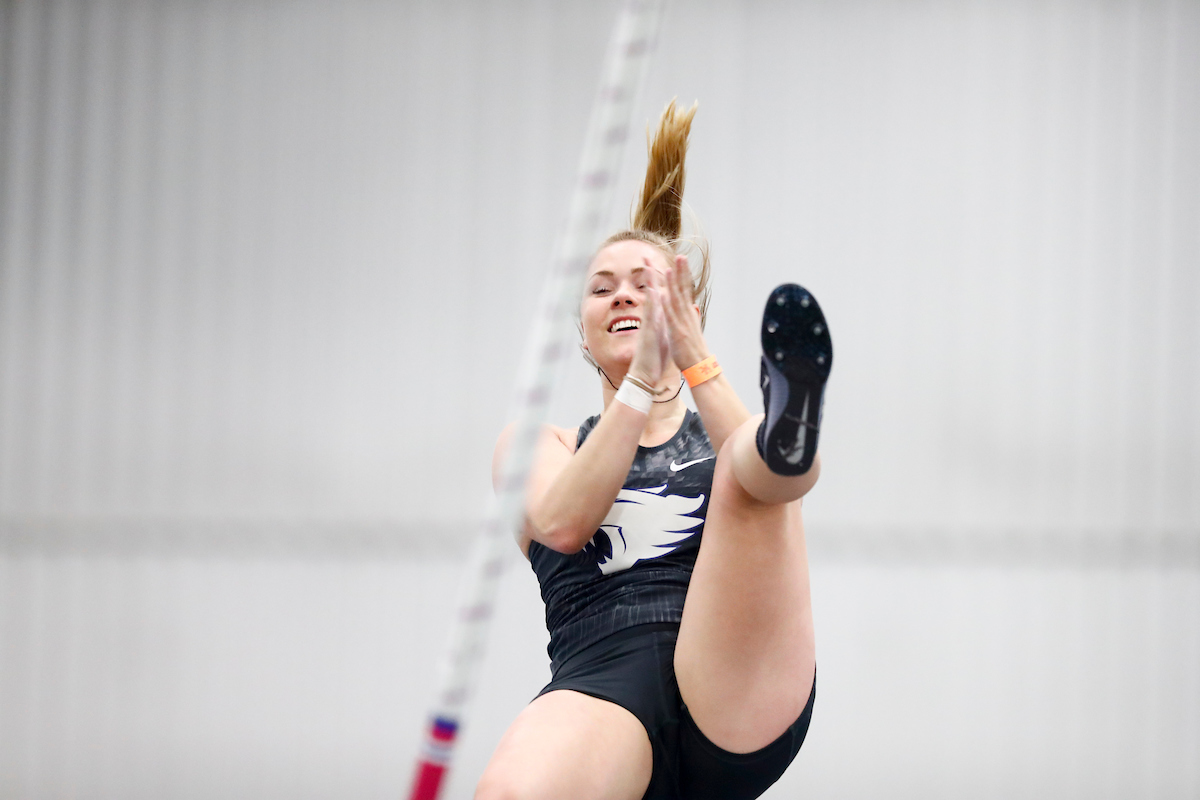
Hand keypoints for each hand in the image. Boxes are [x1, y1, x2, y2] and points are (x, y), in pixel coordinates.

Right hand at [627, 260, 669, 386]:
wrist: (646, 374)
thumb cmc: (654, 358)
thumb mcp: (662, 337)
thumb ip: (663, 325)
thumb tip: (666, 316)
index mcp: (656, 318)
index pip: (658, 294)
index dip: (659, 279)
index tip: (661, 264)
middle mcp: (651, 317)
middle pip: (649, 290)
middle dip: (649, 273)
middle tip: (647, 256)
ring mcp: (648, 323)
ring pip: (648, 297)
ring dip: (648, 282)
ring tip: (648, 264)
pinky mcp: (648, 331)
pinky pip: (650, 313)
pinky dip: (652, 301)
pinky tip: (653, 289)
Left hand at [661, 254, 709, 369]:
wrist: (699, 367)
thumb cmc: (694, 350)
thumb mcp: (693, 330)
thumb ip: (692, 317)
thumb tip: (693, 306)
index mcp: (688, 314)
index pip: (686, 290)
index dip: (684, 275)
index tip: (682, 261)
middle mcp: (687, 315)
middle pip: (684, 290)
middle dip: (682, 272)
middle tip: (681, 256)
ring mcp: (682, 323)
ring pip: (677, 300)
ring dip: (673, 285)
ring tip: (669, 269)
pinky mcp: (677, 332)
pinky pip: (670, 317)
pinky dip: (666, 305)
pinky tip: (662, 294)